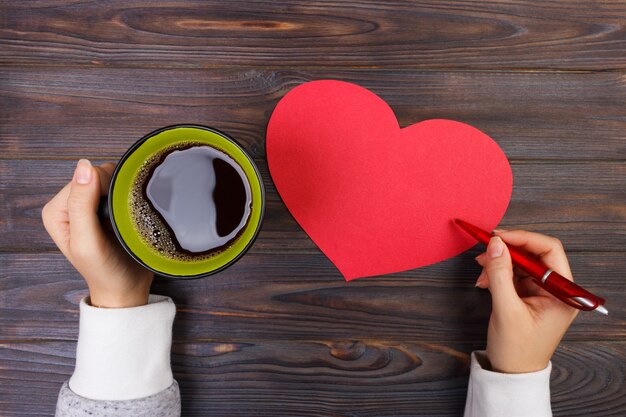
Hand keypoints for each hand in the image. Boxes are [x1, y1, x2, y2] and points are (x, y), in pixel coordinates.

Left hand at [42, 159, 153, 307]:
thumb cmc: (105, 271)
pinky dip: (129, 196)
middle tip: (118, 219)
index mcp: (57, 210)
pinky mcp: (107, 209)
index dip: (102, 190)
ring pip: (111, 180)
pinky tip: (130, 213)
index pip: (84, 176)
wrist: (125, 289)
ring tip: (124, 217)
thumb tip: (85, 166)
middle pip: (97, 175)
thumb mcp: (87, 241)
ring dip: (123, 194)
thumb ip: (81, 204)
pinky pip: (121, 189)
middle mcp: (71, 205)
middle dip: (113, 192)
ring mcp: (90, 207)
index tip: (110, 216)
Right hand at [474, 230, 577, 372]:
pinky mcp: (529, 295)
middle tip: (486, 249)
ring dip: (499, 263)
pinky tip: (485, 280)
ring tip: (481, 270)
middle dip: (508, 250)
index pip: (549, 251)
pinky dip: (498, 273)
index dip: (523, 239)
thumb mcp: (506, 309)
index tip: (499, 236)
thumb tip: (495, 244)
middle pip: (534, 254)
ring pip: (521, 262)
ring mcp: (543, 292)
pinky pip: (514, 273)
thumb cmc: (517, 350)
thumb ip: (500, 274)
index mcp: (563, 294)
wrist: (511, 373)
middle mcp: (557, 290)